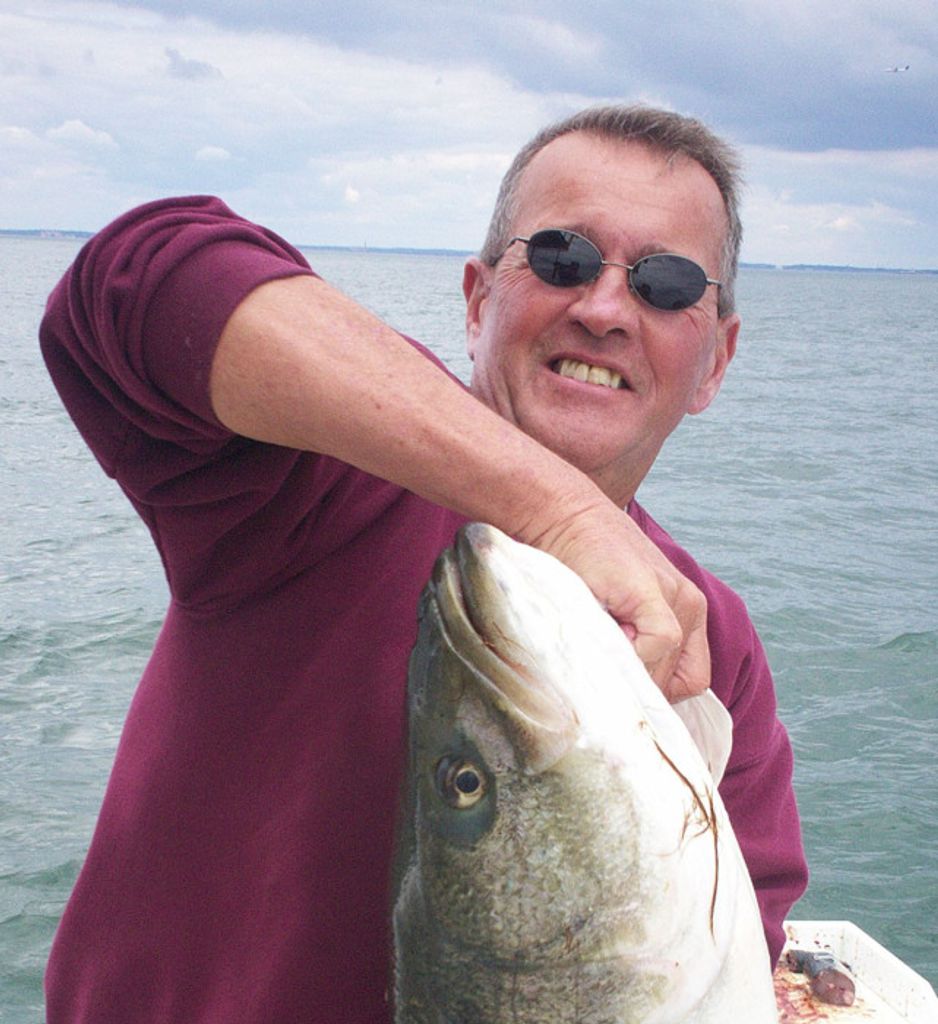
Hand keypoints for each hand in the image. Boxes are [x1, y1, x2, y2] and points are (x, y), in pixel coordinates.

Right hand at [525, 502, 709, 702]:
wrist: (562, 516)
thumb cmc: (578, 565)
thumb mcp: (614, 607)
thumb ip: (628, 642)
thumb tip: (623, 696)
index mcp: (685, 611)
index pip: (689, 680)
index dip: (655, 693)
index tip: (622, 688)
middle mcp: (689, 606)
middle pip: (675, 681)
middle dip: (638, 686)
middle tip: (603, 669)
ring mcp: (676, 598)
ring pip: (665, 668)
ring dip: (630, 671)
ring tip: (598, 645)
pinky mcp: (656, 592)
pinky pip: (660, 643)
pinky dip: (633, 654)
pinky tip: (604, 637)